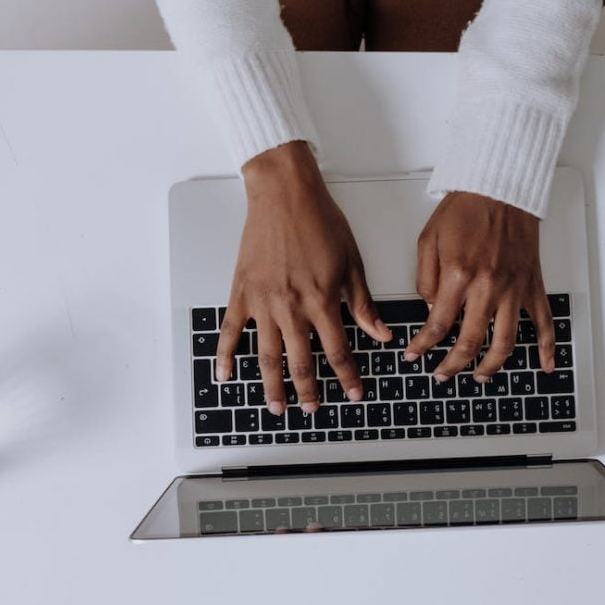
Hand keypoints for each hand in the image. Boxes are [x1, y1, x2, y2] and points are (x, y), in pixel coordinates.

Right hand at [215, 142, 392, 413]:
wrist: (284, 194)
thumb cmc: (319, 221)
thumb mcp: (352, 263)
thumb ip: (362, 304)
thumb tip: (380, 334)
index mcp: (322, 301)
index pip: (337, 351)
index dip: (347, 377)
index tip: (354, 393)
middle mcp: (291, 307)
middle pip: (300, 362)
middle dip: (308, 391)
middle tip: (312, 410)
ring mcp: (263, 302)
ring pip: (266, 356)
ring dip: (272, 386)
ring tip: (276, 407)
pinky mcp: (242, 292)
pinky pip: (231, 331)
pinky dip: (225, 356)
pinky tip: (224, 376)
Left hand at [405, 192, 554, 379]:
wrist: (500, 188)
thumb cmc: (465, 209)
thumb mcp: (428, 240)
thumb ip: (426, 280)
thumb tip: (430, 310)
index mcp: (459, 276)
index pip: (437, 325)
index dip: (422, 346)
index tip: (414, 356)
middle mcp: (488, 287)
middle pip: (470, 342)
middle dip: (452, 365)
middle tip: (441, 374)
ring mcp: (513, 289)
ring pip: (505, 342)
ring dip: (491, 366)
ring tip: (479, 377)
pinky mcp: (532, 285)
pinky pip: (543, 322)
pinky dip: (546, 347)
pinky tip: (544, 366)